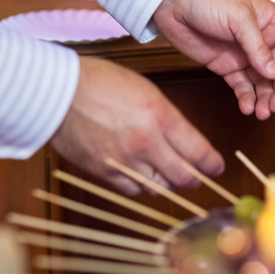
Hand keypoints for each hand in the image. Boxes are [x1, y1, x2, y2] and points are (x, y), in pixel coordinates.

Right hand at [50, 56, 223, 193]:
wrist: (57, 91)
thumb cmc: (99, 83)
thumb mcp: (146, 91)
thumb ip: (167, 118)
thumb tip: (184, 141)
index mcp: (159, 116)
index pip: (198, 151)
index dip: (211, 164)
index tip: (216, 167)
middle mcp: (145, 141)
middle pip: (183, 176)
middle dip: (194, 178)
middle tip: (197, 176)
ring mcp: (124, 160)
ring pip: (159, 187)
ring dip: (167, 183)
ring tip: (168, 175)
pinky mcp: (104, 172)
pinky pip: (133, 190)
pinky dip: (141, 186)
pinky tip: (142, 176)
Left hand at [153, 0, 274, 118]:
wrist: (172, 1)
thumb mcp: (238, 18)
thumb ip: (257, 47)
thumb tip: (274, 74)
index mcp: (272, 24)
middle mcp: (263, 41)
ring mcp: (244, 56)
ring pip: (264, 83)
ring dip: (266, 99)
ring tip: (261, 113)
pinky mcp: (227, 66)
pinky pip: (242, 86)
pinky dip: (247, 98)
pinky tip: (247, 108)